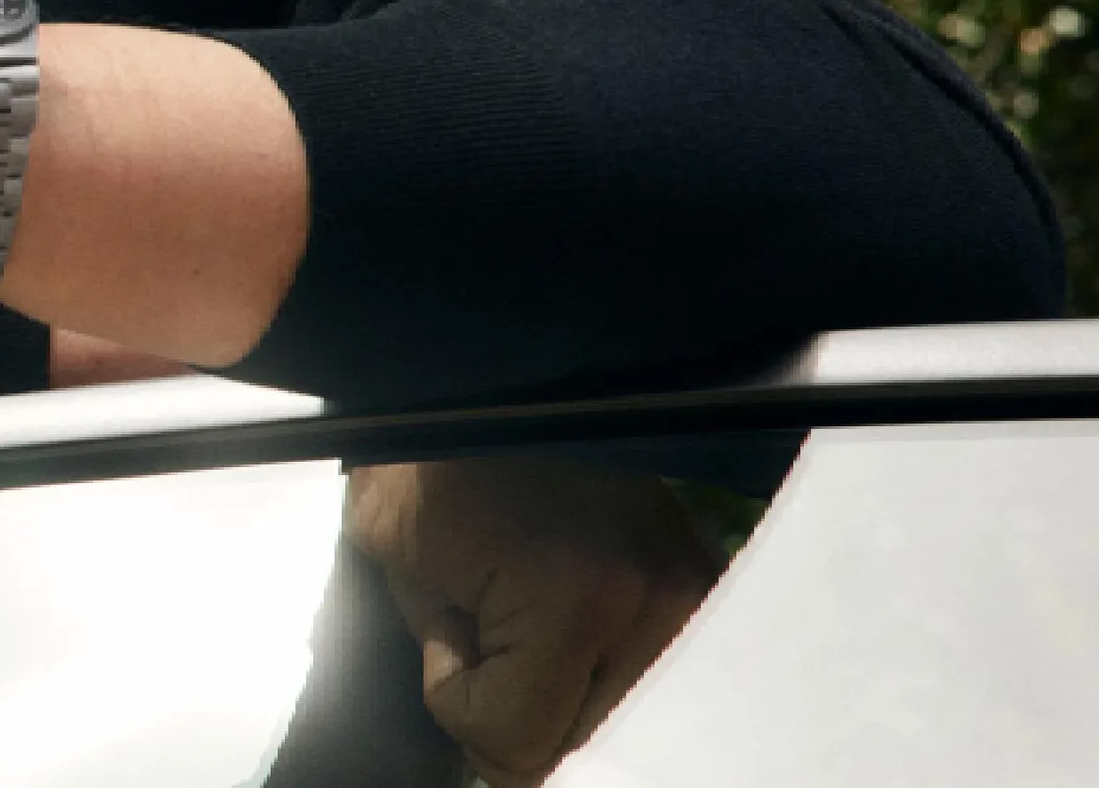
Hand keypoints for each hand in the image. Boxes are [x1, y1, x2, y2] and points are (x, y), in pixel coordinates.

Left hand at [344, 457, 721, 786]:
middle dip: (533, 721)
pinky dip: (619, 671)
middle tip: (494, 644)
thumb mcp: (406, 574)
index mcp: (579, 597)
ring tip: (537, 627)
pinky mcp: (704, 571)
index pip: (522, 746)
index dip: (463, 704)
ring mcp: (693, 586)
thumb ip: (464, 690)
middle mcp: (659, 599)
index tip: (452, 637)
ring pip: (635, 722)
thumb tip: (508, 763)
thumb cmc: (422, 454)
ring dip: (582, 699)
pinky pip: (664, 674)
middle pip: (592, 748)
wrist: (474, 362)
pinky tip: (582, 629)